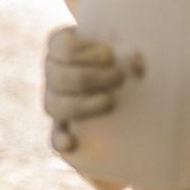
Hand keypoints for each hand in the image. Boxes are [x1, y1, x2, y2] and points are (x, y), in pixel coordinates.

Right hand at [44, 26, 140, 154]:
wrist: (134, 95)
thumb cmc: (129, 63)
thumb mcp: (129, 54)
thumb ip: (132, 55)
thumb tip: (136, 64)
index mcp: (63, 47)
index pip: (62, 47)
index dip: (83, 51)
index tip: (110, 56)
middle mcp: (54, 73)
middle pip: (57, 75)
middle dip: (88, 77)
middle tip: (119, 78)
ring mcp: (56, 102)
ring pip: (54, 105)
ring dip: (80, 104)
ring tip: (111, 102)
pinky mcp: (63, 130)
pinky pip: (55, 137)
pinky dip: (60, 140)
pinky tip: (71, 142)